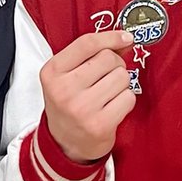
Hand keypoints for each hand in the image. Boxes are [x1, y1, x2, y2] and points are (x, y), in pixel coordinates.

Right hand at [40, 30, 135, 162]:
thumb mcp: (69, 74)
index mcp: (53, 72)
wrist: (64, 144)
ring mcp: (81, 109)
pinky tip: (112, 107)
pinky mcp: (99, 125)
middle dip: (115, 64)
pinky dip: (125, 100)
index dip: (111, 37)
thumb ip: (93, 53)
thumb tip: (125, 39)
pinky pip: (129, 97)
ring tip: (107, 94)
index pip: (87, 43)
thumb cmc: (70, 102)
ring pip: (122, 77)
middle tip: (105, 78)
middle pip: (109, 58)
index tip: (125, 38)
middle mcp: (64, 90)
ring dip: (121, 83)